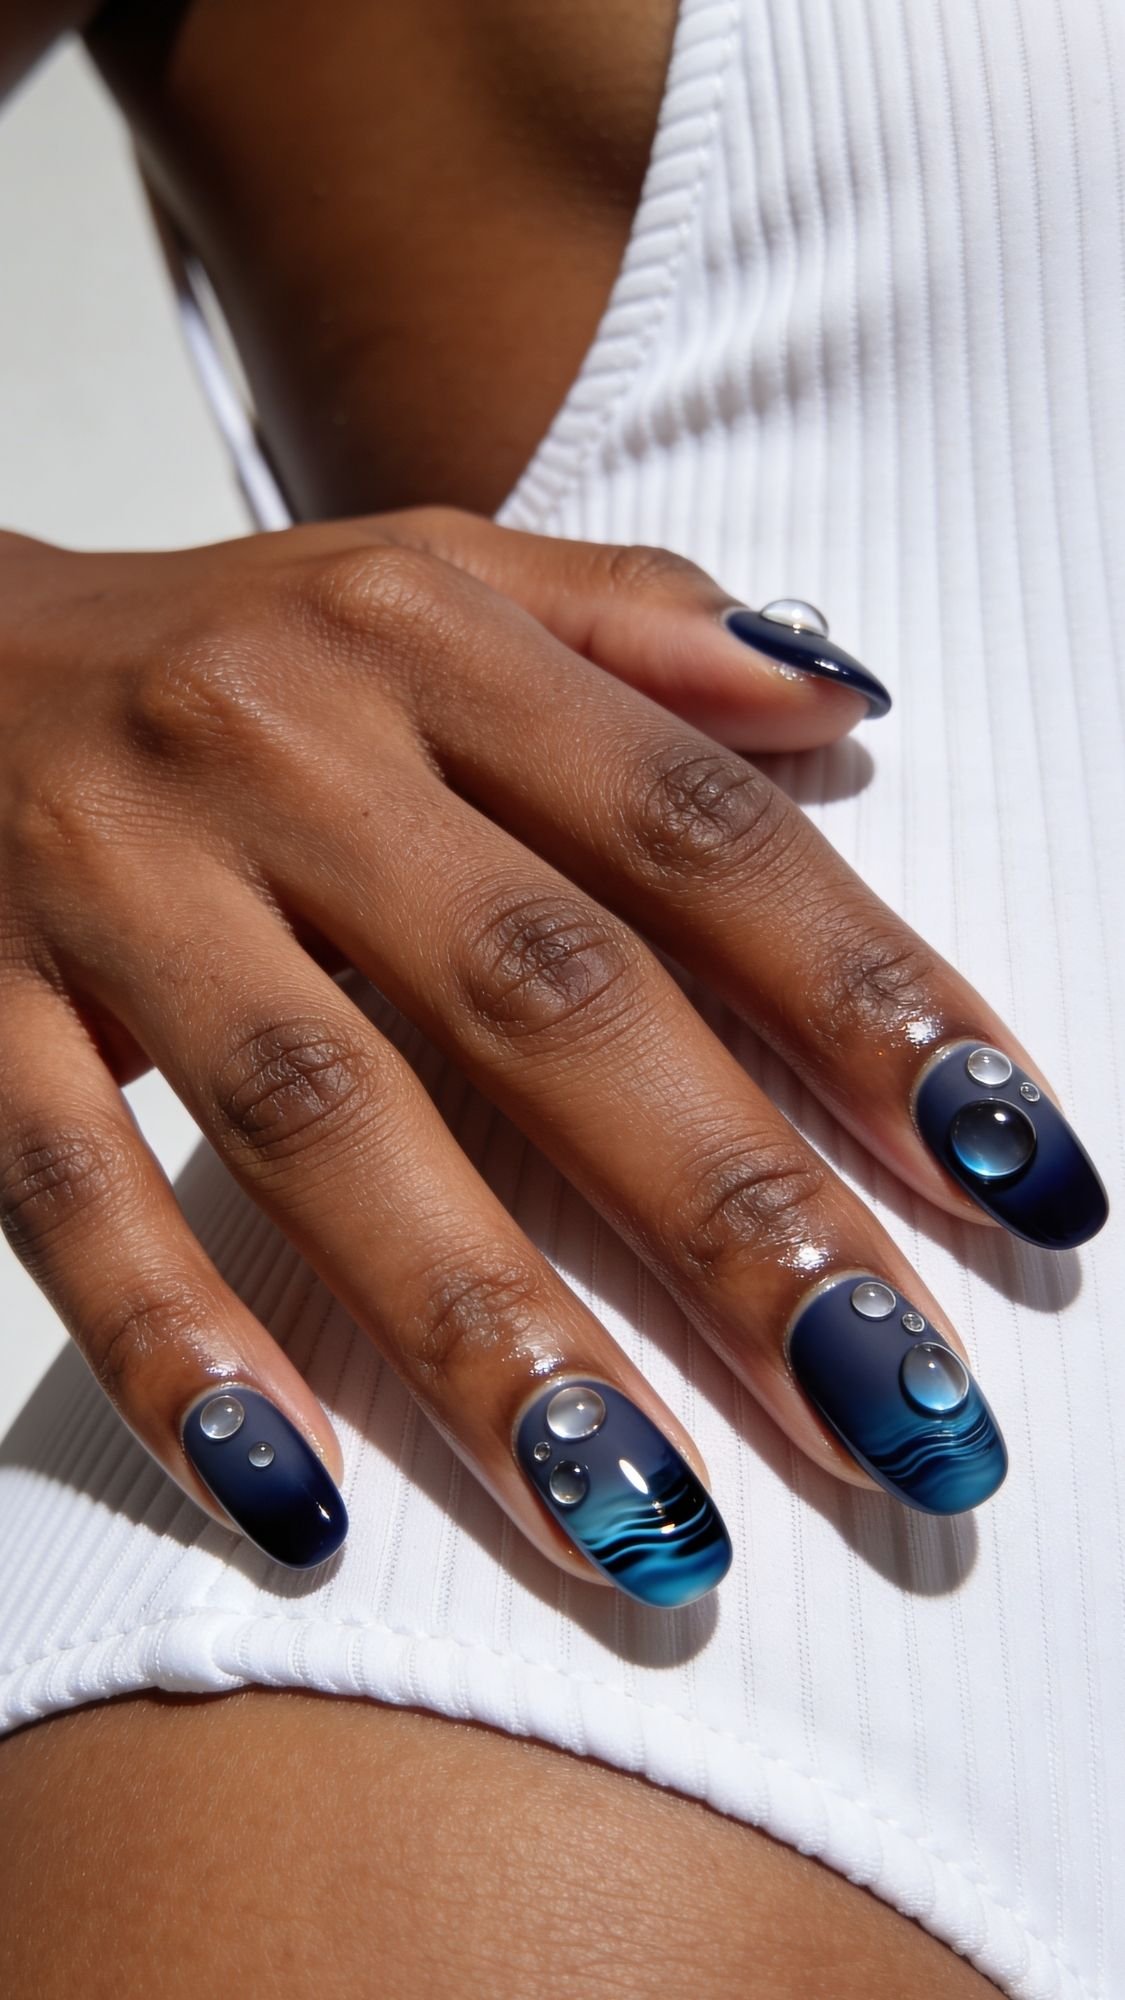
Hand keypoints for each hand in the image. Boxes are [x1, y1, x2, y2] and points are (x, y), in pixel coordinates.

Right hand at [0, 513, 1104, 1598]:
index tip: (1020, 1170)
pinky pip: (70, 1196)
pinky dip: (180, 1350)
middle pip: (542, 995)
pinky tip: (303, 1503)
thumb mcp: (430, 577)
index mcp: (423, 640)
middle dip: (733, 1214)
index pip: (691, 829)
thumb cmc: (230, 648)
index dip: (869, 997)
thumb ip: (640, 627)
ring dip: (488, 1328)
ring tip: (646, 1517)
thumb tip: (853, 713)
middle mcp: (276, 751)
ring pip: (321, 1121)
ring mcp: (111, 884)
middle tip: (896, 1404)